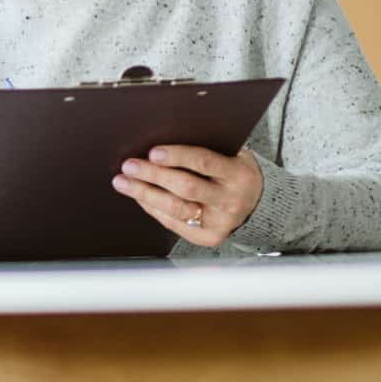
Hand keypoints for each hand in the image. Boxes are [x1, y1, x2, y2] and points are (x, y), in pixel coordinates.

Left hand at [113, 146, 265, 248]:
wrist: (256, 204)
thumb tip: (161, 145)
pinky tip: (139, 196)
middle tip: (130, 166)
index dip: (177, 157)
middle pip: (186, 188)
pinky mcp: (207, 237)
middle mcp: (230, 200)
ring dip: (145, 194)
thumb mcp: (231, 156)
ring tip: (124, 182)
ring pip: (176, 209)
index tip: (153, 152)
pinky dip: (152, 207)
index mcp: (239, 175)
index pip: (205, 163)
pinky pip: (173, 222)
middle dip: (153, 175)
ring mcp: (219, 222)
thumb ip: (206, 150)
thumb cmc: (234, 173)